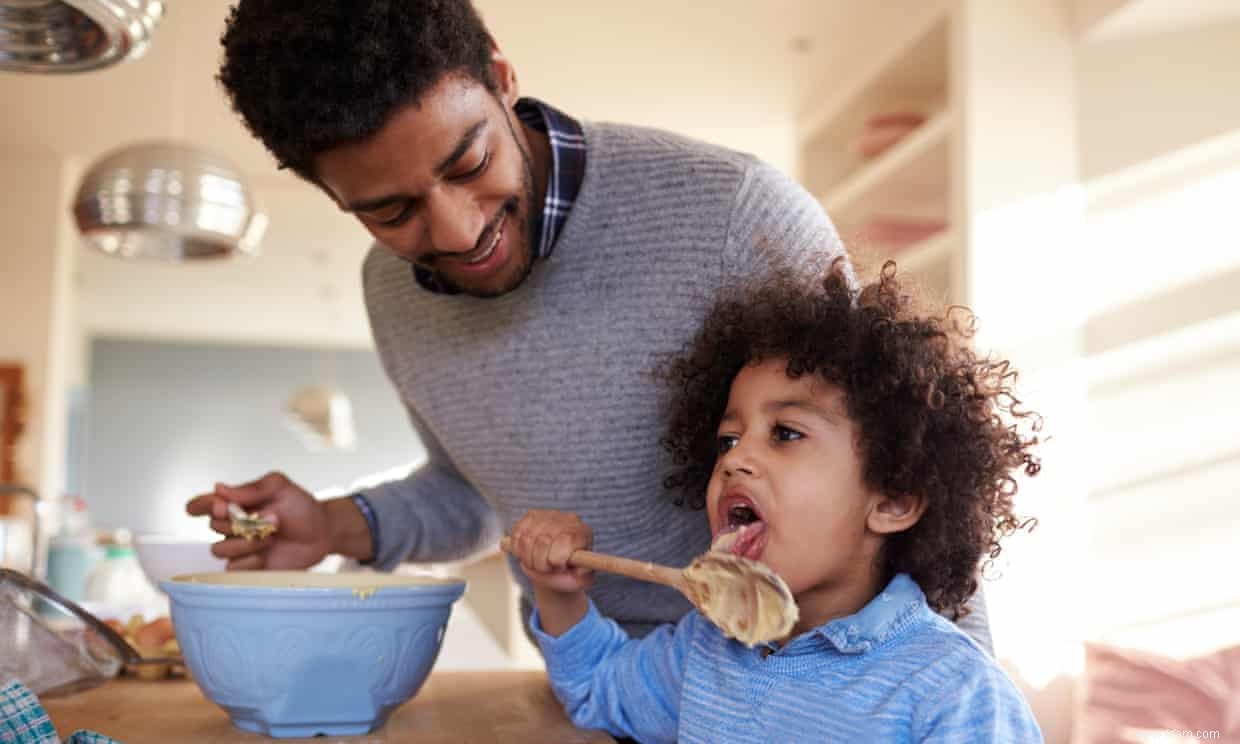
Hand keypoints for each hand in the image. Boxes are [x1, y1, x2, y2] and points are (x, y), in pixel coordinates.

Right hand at [185, 472, 334, 569]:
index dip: (201, 505)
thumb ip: (252, 487)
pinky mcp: (247, 567)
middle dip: (241, 522)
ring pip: (219, 549)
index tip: (219, 506)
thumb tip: (219, 488)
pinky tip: (267, 556)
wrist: (322, 533)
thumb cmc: (301, 507)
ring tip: (271, 537)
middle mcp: (232, 524)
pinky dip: (250, 561)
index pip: (203, 503)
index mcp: (235, 502)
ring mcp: (239, 546)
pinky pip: (232, 568)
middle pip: (213, 525)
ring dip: (246, 543)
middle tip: (272, 519)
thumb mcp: (280, 487)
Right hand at [508, 510, 593, 594]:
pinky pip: (516, 534)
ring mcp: (547, 515)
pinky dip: (518, 550)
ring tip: (537, 564)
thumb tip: (580, 569)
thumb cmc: (569, 574)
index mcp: (582, 533)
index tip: (558, 567)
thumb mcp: (580, 580)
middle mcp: (566, 520)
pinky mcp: (530, 517)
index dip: (557, 559)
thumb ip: (583, 576)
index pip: (566, 539)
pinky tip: (528, 555)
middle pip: (543, 541)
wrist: (555, 569)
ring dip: (528, 559)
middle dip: (541, 563)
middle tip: (546, 569)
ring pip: (526, 539)